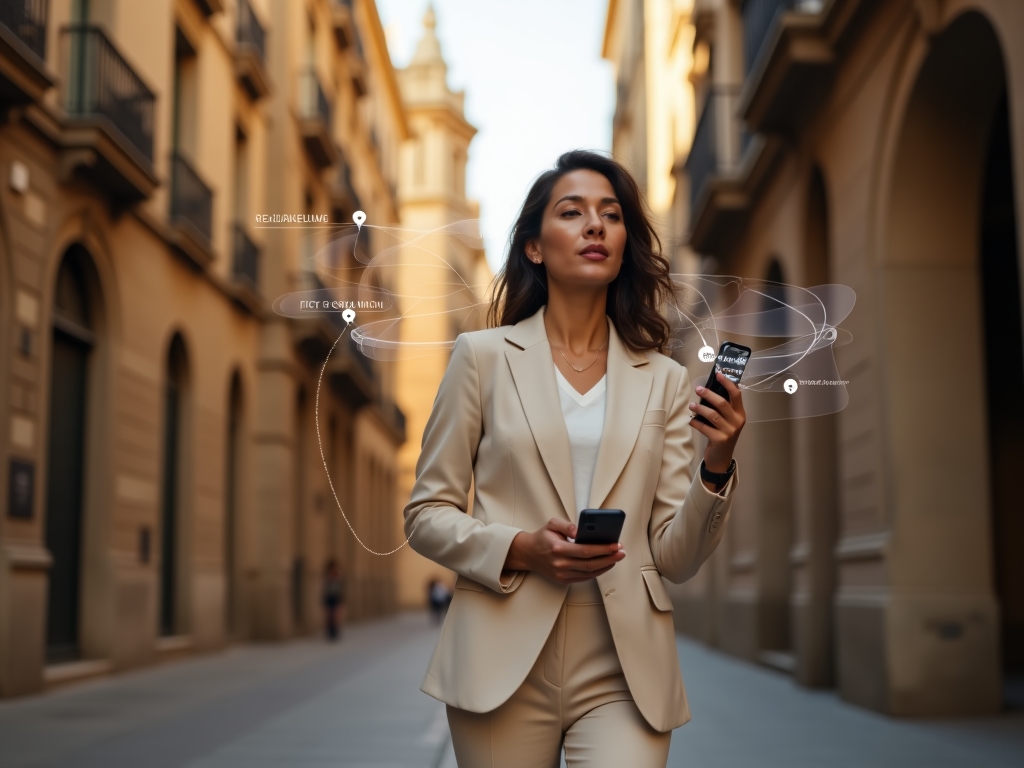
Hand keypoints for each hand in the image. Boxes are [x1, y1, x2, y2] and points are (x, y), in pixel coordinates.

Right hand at [503, 518, 624, 584]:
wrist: (528, 553)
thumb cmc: (543, 538)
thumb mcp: (552, 524)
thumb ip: (567, 525)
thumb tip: (580, 530)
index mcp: (558, 549)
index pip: (586, 551)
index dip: (603, 549)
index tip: (616, 545)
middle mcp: (560, 564)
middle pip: (591, 564)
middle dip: (609, 558)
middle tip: (621, 552)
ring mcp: (562, 574)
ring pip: (590, 573)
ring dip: (606, 566)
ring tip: (616, 558)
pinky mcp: (564, 580)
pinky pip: (585, 577)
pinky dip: (597, 571)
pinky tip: (605, 564)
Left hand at [688, 370, 745, 472]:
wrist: (721, 458)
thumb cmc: (722, 435)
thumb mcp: (727, 421)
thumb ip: (722, 408)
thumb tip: (709, 390)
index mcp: (740, 414)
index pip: (736, 395)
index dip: (727, 383)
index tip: (718, 374)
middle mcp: (737, 421)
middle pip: (722, 403)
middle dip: (709, 394)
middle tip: (698, 389)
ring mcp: (730, 431)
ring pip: (713, 415)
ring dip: (700, 409)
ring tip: (691, 405)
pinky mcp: (720, 440)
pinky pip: (705, 428)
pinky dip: (696, 423)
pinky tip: (691, 421)